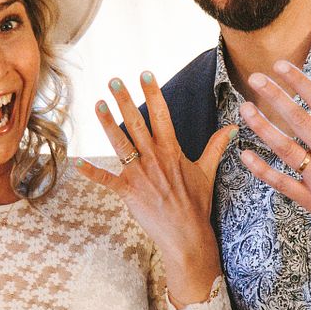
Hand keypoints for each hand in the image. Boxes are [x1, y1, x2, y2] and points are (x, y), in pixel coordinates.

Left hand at [77, 72, 237, 306]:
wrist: (187, 235)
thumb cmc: (197, 204)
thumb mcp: (208, 172)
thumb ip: (216, 146)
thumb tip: (233, 127)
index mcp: (172, 151)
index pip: (161, 114)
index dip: (153, 93)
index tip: (145, 74)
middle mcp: (154, 158)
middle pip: (136, 123)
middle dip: (124, 100)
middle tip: (114, 80)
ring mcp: (139, 175)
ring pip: (120, 144)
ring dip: (107, 124)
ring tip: (98, 104)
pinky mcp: (128, 192)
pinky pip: (106, 180)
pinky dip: (91, 172)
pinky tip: (77, 162)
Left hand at [238, 60, 310, 252]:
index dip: (299, 82)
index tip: (281, 67)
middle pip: (298, 120)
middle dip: (275, 97)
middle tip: (255, 79)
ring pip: (286, 149)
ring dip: (263, 127)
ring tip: (245, 109)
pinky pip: (282, 183)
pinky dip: (262, 170)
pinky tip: (246, 155)